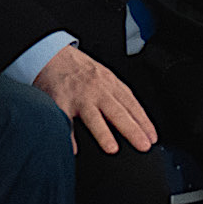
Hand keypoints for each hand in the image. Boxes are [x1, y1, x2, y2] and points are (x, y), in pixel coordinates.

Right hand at [34, 43, 157, 153]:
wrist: (50, 54)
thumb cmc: (78, 69)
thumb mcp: (104, 76)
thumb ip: (117, 94)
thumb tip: (134, 118)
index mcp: (110, 84)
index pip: (132, 105)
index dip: (144, 122)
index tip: (152, 138)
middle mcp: (96, 90)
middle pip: (117, 112)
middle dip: (132, 130)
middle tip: (143, 145)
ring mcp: (78, 96)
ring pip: (93, 116)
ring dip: (103, 133)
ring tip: (112, 148)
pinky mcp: (59, 101)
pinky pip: (65, 121)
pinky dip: (69, 136)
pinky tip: (75, 149)